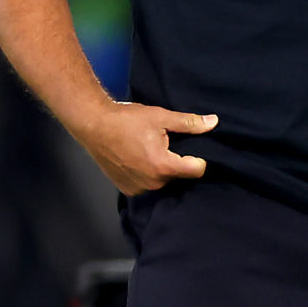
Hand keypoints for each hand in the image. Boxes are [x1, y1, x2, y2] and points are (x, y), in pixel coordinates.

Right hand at [75, 102, 217, 195]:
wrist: (94, 126)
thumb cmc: (126, 120)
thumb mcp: (161, 117)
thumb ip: (189, 123)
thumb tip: (213, 122)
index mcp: (163, 166)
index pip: (197, 170)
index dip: (199, 157)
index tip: (191, 147)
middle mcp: (153, 183)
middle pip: (179, 175)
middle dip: (176, 161)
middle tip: (163, 143)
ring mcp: (139, 189)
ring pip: (163, 181)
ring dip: (161, 168)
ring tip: (148, 149)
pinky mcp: (128, 190)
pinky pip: (147, 184)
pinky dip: (146, 174)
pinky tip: (138, 158)